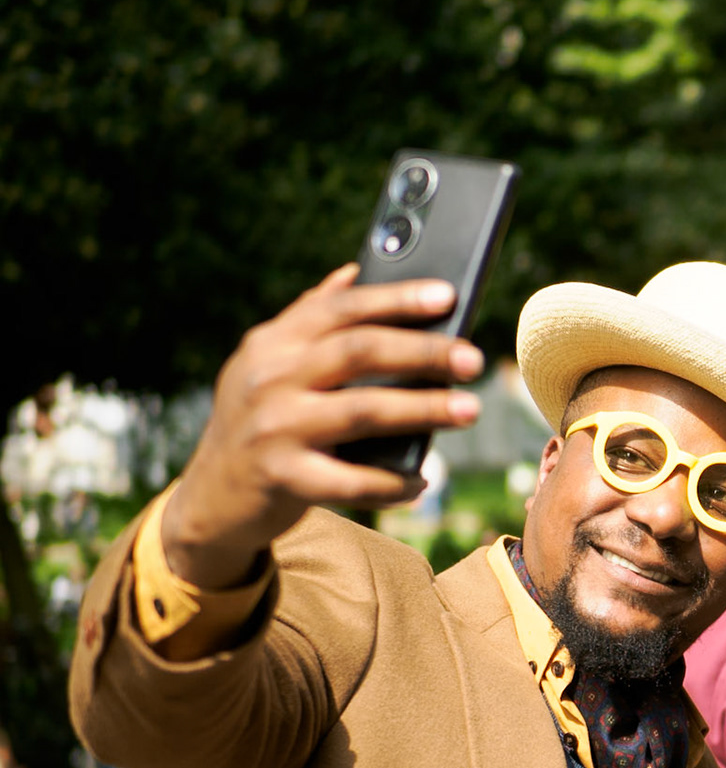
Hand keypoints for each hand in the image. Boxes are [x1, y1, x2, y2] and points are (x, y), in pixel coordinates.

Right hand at [164, 265, 483, 587]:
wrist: (210, 496)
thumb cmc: (259, 420)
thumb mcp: (270, 363)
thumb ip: (310, 319)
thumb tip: (355, 271)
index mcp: (273, 342)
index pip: (341, 308)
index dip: (396, 299)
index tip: (447, 296)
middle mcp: (270, 378)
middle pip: (359, 352)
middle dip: (423, 352)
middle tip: (473, 359)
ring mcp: (273, 428)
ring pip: (362, 411)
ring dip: (423, 409)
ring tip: (469, 410)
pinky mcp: (282, 477)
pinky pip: (351, 481)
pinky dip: (392, 482)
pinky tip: (421, 480)